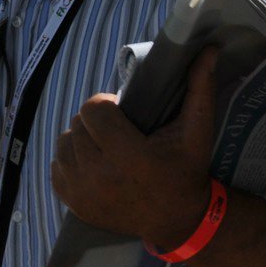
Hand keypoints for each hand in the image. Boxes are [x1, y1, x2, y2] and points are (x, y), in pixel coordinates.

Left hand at [51, 47, 219, 249]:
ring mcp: (83, 193)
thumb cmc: (186, 170)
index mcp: (129, 156)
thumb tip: (209, 47)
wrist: (175, 219)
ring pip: (64, 142)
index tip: (122, 113)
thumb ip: (200, 88)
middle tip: (116, 131)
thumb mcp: (197, 130)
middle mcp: (100, 176)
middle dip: (95, 122)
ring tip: (104, 147)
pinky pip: (56, 166)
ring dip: (81, 139)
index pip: (93, 109)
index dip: (106, 105)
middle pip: (77, 124)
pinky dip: (71, 161)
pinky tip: (94, 165)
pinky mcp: (73, 204)